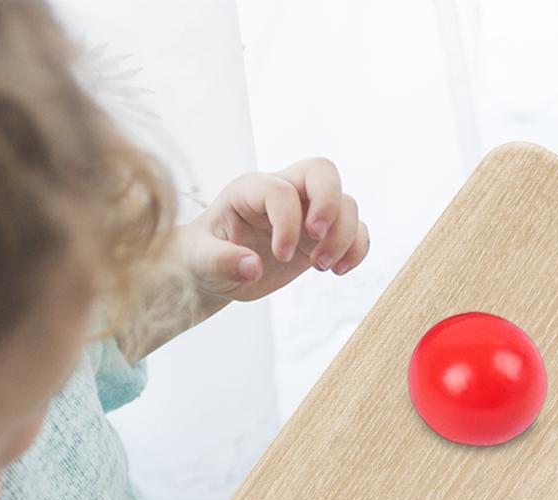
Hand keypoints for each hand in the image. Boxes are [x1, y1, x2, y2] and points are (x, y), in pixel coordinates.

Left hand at [179, 158, 369, 304]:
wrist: (214, 270)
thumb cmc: (203, 257)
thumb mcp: (200, 260)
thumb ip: (221, 261)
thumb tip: (251, 267)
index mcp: (250, 190)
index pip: (281, 190)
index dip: (287, 222)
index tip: (281, 256)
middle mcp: (283, 192)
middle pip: (323, 172)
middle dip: (329, 206)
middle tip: (316, 242)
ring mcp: (307, 213)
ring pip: (346, 203)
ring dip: (344, 237)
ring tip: (323, 268)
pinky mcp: (322, 236)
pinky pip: (356, 230)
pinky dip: (357, 249)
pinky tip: (338, 270)